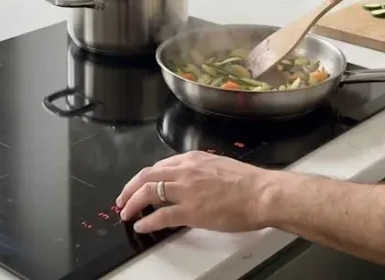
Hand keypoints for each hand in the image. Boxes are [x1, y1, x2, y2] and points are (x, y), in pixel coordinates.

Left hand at [116, 151, 276, 233]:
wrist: (262, 193)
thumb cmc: (248, 183)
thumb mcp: (219, 167)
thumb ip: (200, 172)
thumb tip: (189, 183)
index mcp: (192, 159)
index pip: (159, 166)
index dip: (145, 178)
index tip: (139, 186)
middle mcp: (185, 171)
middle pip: (146, 176)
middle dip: (129, 188)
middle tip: (122, 200)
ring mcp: (186, 191)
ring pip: (148, 192)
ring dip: (132, 203)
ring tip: (125, 213)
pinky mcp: (191, 211)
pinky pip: (160, 216)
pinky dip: (146, 221)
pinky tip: (141, 226)